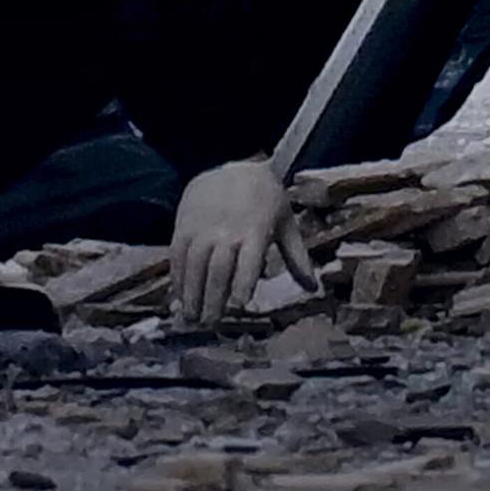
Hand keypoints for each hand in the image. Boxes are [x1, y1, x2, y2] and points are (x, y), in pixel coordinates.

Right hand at [170, 158, 312, 327]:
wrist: (232, 167)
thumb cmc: (266, 199)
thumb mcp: (287, 223)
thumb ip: (297, 257)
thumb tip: (313, 289)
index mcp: (254, 232)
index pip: (246, 263)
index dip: (241, 284)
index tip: (238, 307)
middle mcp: (225, 231)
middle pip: (216, 268)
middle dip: (212, 297)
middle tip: (210, 324)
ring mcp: (201, 228)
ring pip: (193, 264)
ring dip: (190, 292)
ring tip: (191, 317)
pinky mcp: (184, 225)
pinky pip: (177, 254)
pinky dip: (176, 276)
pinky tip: (178, 295)